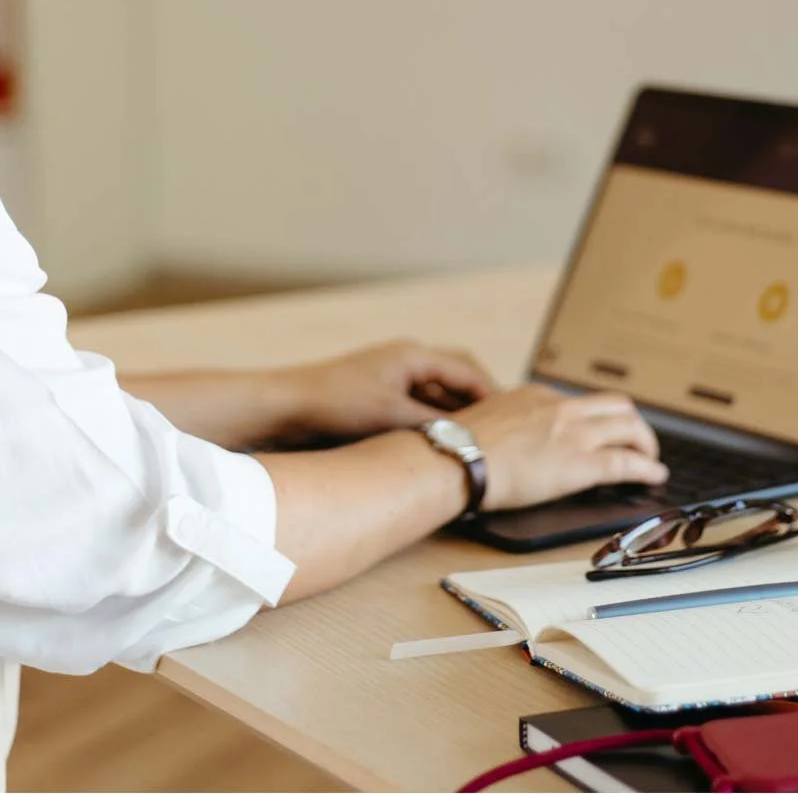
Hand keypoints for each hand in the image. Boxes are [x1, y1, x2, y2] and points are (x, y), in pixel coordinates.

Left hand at [277, 340, 496, 440]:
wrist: (286, 407)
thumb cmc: (336, 404)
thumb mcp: (393, 417)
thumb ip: (435, 424)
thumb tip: (470, 436)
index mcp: (412, 355)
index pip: (467, 368)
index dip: (492, 393)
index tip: (511, 418)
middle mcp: (405, 360)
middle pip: (456, 376)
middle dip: (479, 401)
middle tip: (500, 429)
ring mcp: (391, 376)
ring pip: (437, 393)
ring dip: (456, 413)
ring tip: (474, 440)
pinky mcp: (378, 394)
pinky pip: (419, 404)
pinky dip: (434, 420)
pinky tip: (439, 443)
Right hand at [454, 385, 667, 509]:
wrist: (456, 458)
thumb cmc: (459, 446)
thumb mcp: (487, 419)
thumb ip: (507, 421)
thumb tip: (507, 434)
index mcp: (537, 396)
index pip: (581, 402)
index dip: (597, 419)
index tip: (599, 431)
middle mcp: (561, 408)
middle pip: (616, 406)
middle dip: (632, 423)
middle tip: (635, 441)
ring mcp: (574, 434)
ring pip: (630, 428)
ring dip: (646, 443)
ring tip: (650, 458)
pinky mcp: (581, 463)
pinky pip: (627, 462)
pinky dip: (647, 468)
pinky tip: (654, 475)